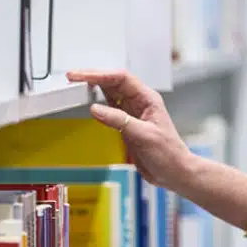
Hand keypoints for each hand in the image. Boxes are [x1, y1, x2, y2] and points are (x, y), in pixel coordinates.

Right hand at [67, 69, 194, 186]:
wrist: (173, 172)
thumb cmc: (168, 153)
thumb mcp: (143, 135)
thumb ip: (120, 121)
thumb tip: (97, 109)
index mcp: (148, 99)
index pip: (122, 79)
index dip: (100, 74)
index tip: (82, 76)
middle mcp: (140, 103)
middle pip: (114, 83)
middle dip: (93, 78)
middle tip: (73, 77)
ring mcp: (132, 113)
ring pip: (111, 94)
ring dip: (94, 88)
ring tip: (77, 85)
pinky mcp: (126, 125)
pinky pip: (110, 108)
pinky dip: (98, 103)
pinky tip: (89, 101)